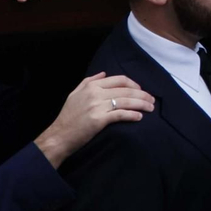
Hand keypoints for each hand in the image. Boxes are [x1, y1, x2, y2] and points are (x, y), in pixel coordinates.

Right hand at [33, 73, 152, 167]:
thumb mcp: (74, 94)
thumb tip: (104, 73)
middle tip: (152, 100)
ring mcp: (97, 106)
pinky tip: (139, 117)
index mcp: (91, 86)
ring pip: (126, 101)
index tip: (141, 90)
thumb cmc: (67, 117)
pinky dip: (132, 115)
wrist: (58, 136)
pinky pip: (121, 114)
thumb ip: (89, 81)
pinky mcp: (99, 120)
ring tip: (150, 108)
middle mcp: (95, 93)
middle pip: (126, 90)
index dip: (134, 84)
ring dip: (141, 104)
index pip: (119, 80)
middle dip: (142, 95)